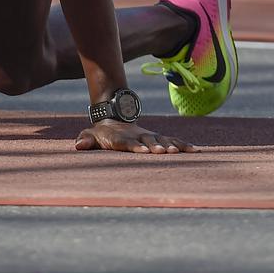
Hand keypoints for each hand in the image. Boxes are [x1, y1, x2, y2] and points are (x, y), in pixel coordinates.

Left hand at [75, 120, 194, 153]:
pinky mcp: (158, 138)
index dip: (135, 146)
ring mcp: (149, 136)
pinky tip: (195, 151)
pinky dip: (183, 144)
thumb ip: (86, 139)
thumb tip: (78, 145)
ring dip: (170, 145)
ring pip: (162, 139)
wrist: (115, 120)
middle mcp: (138, 136)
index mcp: (121, 138)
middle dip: (155, 146)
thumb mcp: (91, 135)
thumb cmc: (102, 134)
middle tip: (163, 152)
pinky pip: (173, 140)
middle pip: (147, 140)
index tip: (143, 151)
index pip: (128, 143)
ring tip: (179, 151)